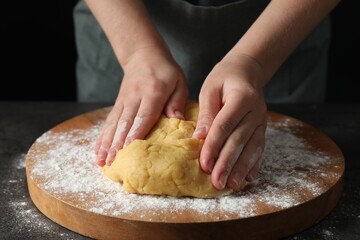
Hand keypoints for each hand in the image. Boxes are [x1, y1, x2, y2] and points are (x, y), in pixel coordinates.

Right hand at [95, 48, 187, 165]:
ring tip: (102, 160)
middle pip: (125, 123)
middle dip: (117, 143)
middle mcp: (135, 97)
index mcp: (153, 92)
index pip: (144, 115)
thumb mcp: (178, 82)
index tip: (129, 148)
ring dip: (107, 143)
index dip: (136, 133)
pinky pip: (109, 122)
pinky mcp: (117, 104)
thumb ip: (177, 101)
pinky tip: (98, 150)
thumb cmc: (165, 70)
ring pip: (114, 124)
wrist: (143, 54)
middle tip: (112, 161)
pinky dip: (102, 137)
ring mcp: (123, 101)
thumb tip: (177, 120)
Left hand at [193, 54, 266, 189]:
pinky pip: (260, 147)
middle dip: (226, 163)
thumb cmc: (225, 77)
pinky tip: (249, 177)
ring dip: (241, 168)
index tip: (204, 164)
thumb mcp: (211, 88)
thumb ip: (207, 112)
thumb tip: (199, 137)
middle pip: (239, 140)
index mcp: (241, 97)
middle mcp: (256, 111)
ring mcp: (262, 120)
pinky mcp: (263, 127)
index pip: (224, 126)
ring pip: (252, 147)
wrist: (248, 70)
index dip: (213, 146)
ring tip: (231, 184)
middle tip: (216, 181)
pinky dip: (254, 163)